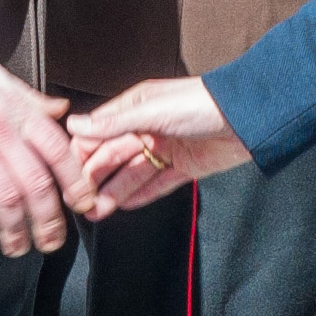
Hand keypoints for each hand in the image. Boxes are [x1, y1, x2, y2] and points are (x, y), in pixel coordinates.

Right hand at [0, 66, 75, 255]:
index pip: (57, 150)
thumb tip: (61, 110)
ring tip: (18, 248)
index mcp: (18, 112)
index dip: (74, 180)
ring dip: (15, 231)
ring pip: (5, 199)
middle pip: (35, 184)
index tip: (82, 203)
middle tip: (51, 241)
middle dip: (48, 219)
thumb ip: (32, 101)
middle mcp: (0, 132)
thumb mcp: (1, 81)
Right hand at [63, 77, 250, 217]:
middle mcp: (148, 127)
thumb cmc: (203, 103)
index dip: (82, 153)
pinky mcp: (185, 167)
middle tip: (79, 201)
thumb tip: (75, 124)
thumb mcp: (153, 110)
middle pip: (115, 156)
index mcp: (137, 107)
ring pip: (134, 174)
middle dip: (95, 178)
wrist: (249, 117)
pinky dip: (141, 195)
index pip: (100, 132)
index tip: (66, 173)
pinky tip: (124, 206)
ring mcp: (167, 148)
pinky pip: (158, 184)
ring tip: (96, 211)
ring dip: (114, 192)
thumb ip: (114, 122)